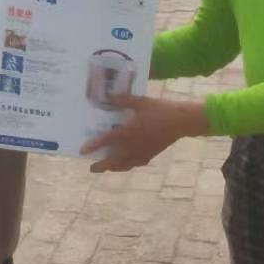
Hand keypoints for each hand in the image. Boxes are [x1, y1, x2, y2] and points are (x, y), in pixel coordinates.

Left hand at [82, 95, 208, 173]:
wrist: (181, 121)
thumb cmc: (160, 110)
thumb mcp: (141, 101)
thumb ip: (123, 99)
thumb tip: (109, 95)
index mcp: (128, 132)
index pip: (106, 141)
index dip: (93, 146)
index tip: (82, 151)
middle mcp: (133, 145)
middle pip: (113, 160)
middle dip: (101, 166)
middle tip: (92, 168)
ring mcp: (142, 152)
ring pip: (125, 165)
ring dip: (114, 168)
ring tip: (108, 168)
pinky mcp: (152, 154)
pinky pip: (137, 163)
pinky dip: (129, 165)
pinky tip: (128, 164)